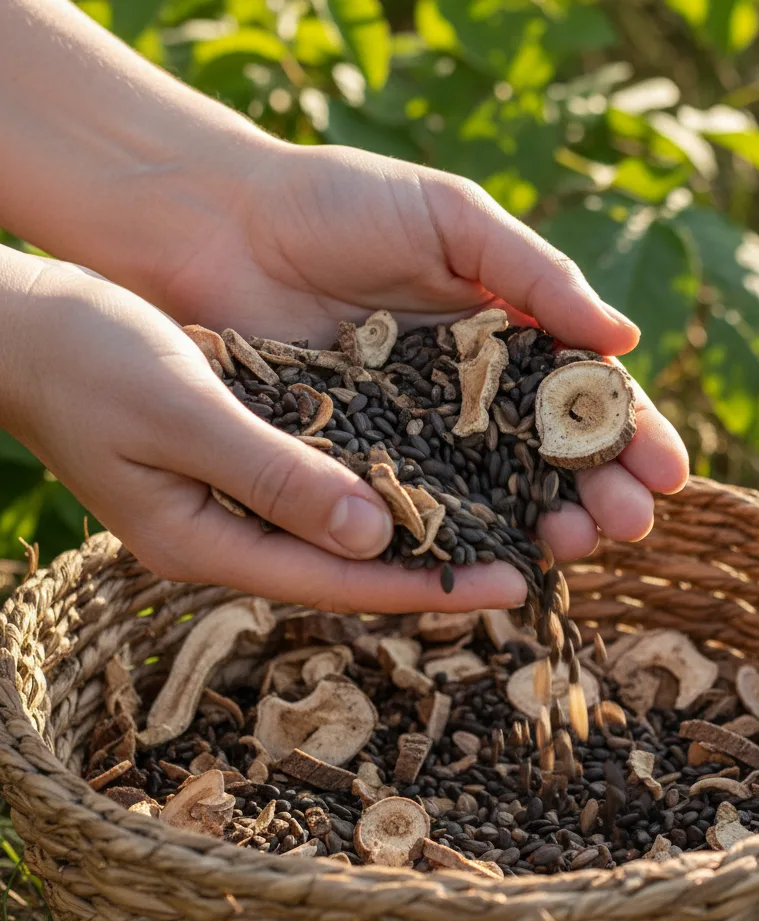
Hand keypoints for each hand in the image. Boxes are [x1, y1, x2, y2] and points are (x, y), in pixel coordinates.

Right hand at [0, 251, 525, 612]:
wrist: (27, 330)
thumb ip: (273, 475)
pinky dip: (395, 474)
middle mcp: (240, 534)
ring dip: (433, 518)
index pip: (344, 582)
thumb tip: (372, 535)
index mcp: (214, 543)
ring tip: (515, 508)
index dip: (430, 585)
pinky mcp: (253, 459)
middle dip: (450, 562)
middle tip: (540, 551)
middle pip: (362, 565)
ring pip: (357, 525)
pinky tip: (449, 457)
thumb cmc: (86, 361)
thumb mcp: (180, 412)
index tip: (514, 582)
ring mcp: (245, 500)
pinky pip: (339, 478)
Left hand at [157, 143, 688, 562]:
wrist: (221, 227)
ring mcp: (419, 438)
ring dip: (543, 526)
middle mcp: (472, 398)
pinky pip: (418, 510)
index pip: (585, 398)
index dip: (632, 436)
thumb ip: (537, 276)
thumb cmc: (341, 207)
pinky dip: (458, 538)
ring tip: (574, 545)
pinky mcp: (361, 468)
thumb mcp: (453, 220)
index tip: (668, 473)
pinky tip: (494, 558)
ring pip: (495, 498)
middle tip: (625, 523)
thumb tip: (627, 338)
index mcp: (508, 338)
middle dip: (599, 494)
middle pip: (551, 461)